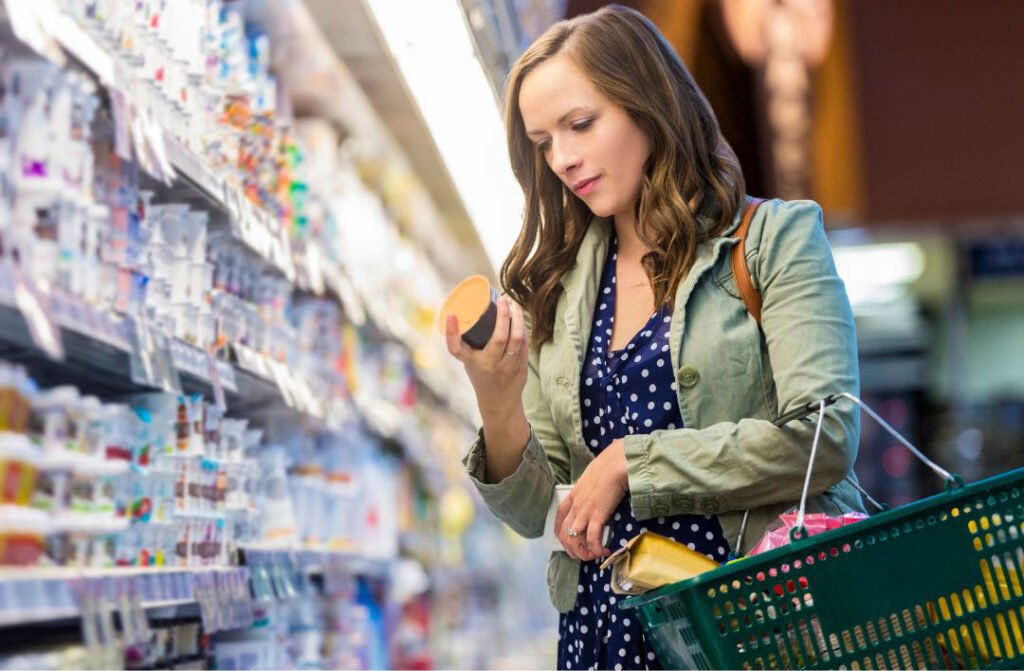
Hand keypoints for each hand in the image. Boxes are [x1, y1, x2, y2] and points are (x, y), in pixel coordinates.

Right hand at [444, 296, 527, 412]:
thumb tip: (468, 308)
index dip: (451, 332)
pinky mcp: (521, 368)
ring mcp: (507, 368)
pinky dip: (522, 329)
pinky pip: (523, 344)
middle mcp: (488, 366)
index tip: (451, 315)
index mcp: (471, 363)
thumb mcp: (469, 360)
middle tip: (503, 300)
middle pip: (499, 338)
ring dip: (518, 319)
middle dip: (503, 315)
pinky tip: (520, 319)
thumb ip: (468, 340)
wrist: (499, 403)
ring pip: (516, 339)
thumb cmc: (481, 374)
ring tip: (515, 306)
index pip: (456, 349)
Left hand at [555, 439, 628, 561]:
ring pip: (574, 539)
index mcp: (573, 496)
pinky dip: (596, 548)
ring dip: (582, 552)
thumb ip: (591, 488)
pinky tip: (603, 550)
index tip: (569, 542)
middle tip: (584, 555)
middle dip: (572, 550)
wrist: (616, 464)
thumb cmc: (608, 467)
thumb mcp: (593, 478)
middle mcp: (575, 506)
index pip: (559, 518)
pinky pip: (592, 538)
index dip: (561, 534)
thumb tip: (598, 492)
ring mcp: (584, 511)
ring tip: (593, 556)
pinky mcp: (597, 515)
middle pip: (564, 534)